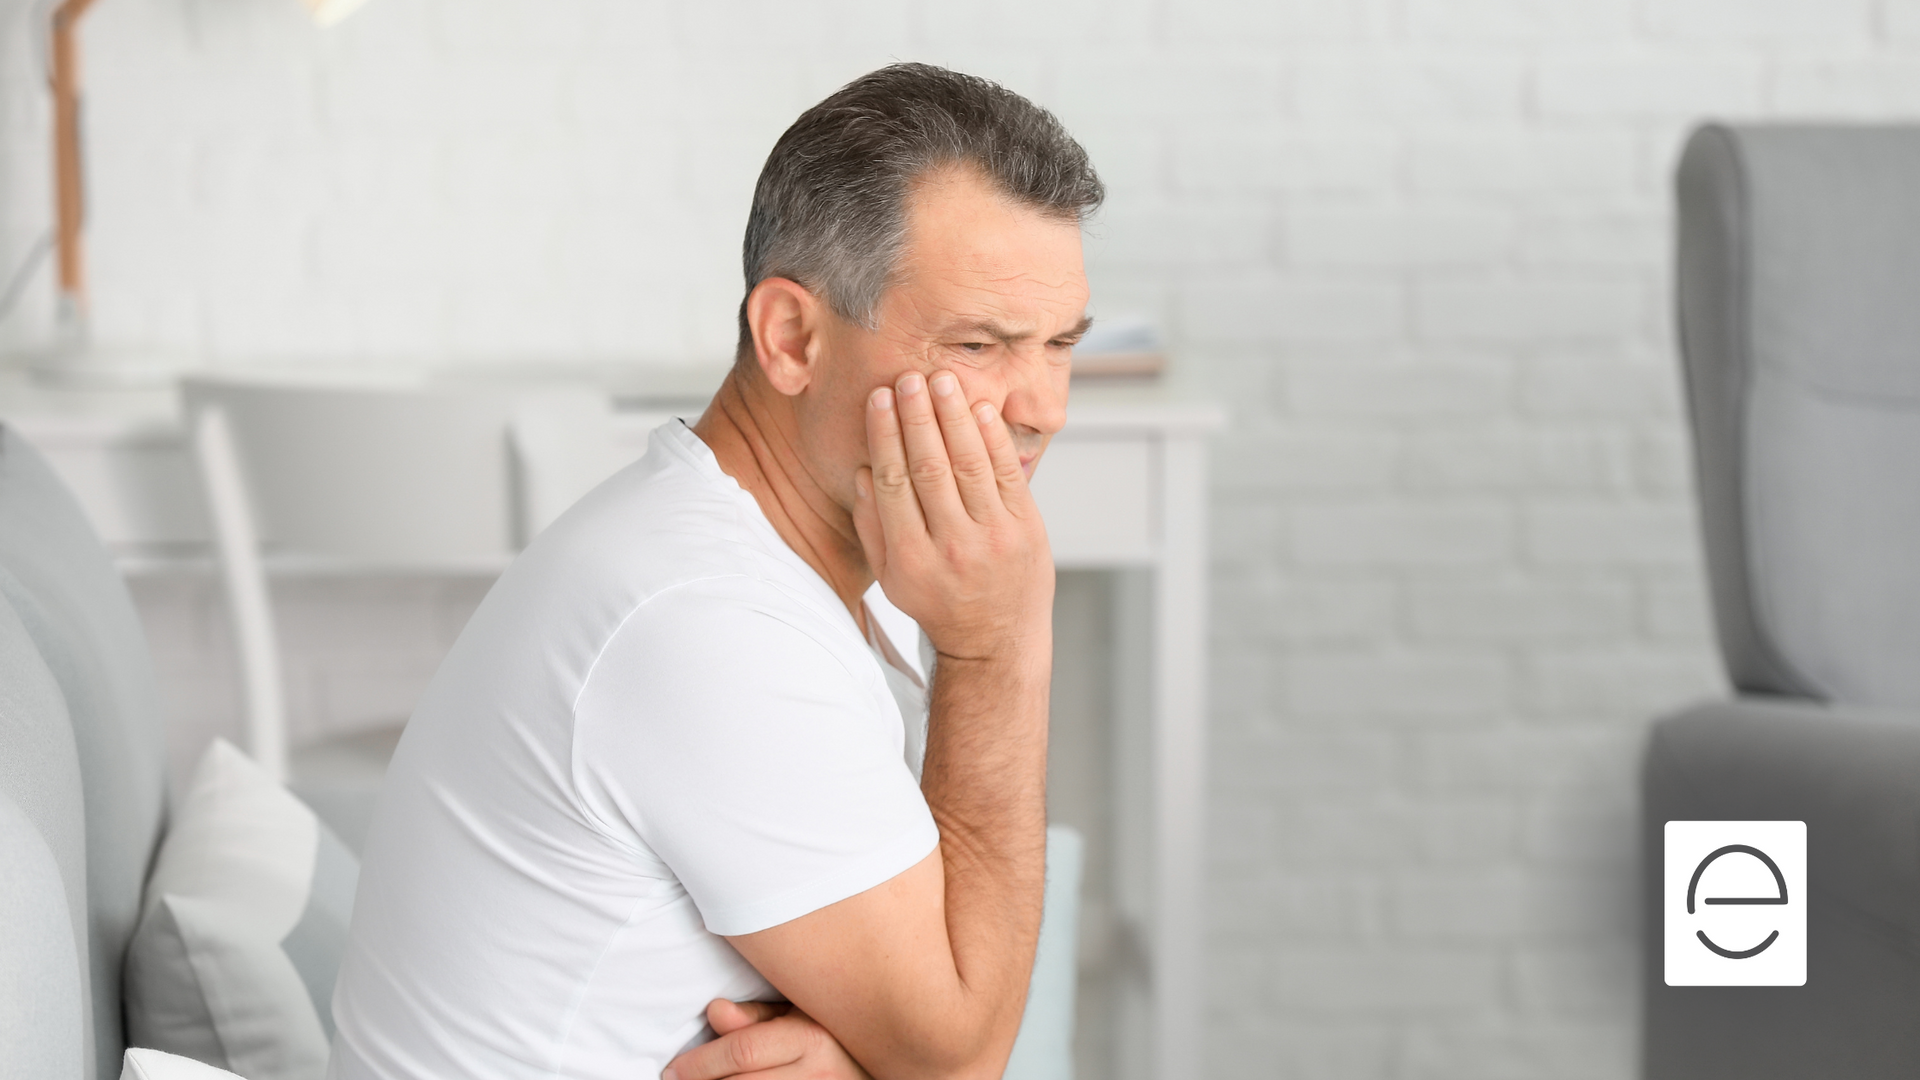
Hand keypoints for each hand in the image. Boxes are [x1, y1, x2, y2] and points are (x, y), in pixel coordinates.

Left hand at [662, 999, 870, 1079]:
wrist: (890, 1058)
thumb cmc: (836, 1030)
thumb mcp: (801, 1012)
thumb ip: (757, 1016)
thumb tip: (714, 1012)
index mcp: (811, 1038)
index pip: (744, 1051)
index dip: (701, 1063)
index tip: (673, 1069)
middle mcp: (818, 1074)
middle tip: (678, 1078)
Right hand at [852, 370, 1052, 662]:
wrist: (997, 640)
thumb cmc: (938, 603)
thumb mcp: (892, 578)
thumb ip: (873, 527)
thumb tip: (862, 471)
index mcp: (912, 560)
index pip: (894, 483)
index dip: (885, 436)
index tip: (878, 399)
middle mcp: (952, 548)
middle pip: (930, 468)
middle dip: (917, 418)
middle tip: (908, 378)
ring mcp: (993, 538)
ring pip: (970, 465)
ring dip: (954, 418)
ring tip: (942, 381)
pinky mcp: (1026, 529)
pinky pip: (1007, 474)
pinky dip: (993, 438)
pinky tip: (980, 408)